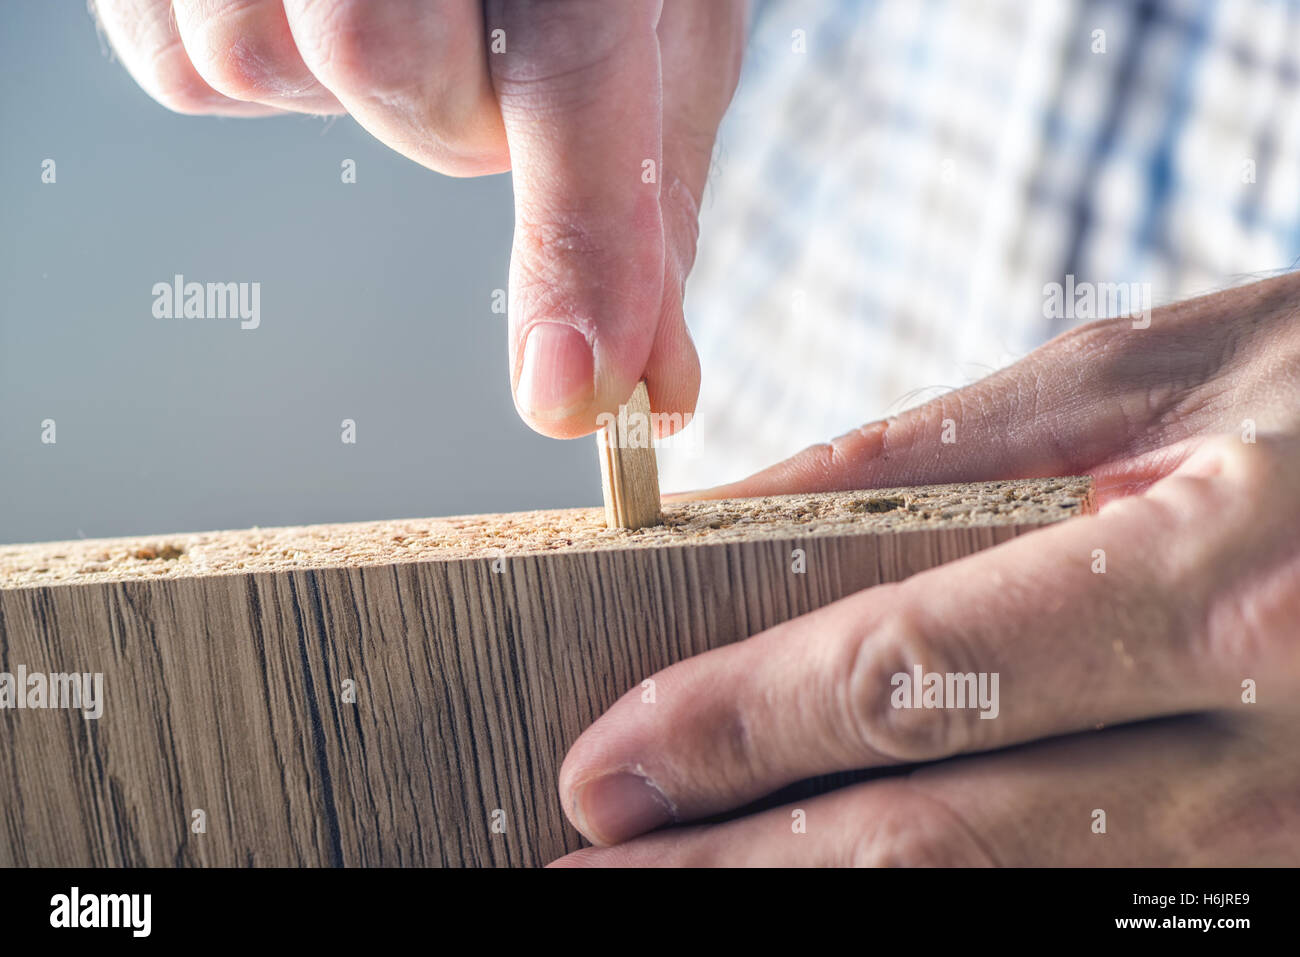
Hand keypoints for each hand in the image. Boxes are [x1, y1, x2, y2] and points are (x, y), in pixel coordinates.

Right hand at [94, 0, 744, 435]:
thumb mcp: (650, 37)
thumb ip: (643, 212)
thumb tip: (650, 385)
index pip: (565, 68)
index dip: (574, 236)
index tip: (568, 384)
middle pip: (381, 63)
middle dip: (447, 114)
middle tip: (483, 59)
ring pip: (252, 60)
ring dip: (342, 88)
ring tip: (402, 16)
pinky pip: (181, 66)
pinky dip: (258, 75)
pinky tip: (314, 15)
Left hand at [552, 272, 1299, 864]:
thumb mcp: (1154, 379)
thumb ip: (939, 460)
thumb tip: (745, 518)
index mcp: (1216, 580)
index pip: (910, 679)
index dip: (739, 732)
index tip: (609, 765)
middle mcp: (1266, 751)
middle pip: (940, 841)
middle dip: (744, 865)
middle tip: (604, 862)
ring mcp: (1286, 845)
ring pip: (1007, 905)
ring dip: (826, 900)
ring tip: (698, 886)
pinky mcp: (1283, 876)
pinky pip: (1094, 914)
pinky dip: (956, 907)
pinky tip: (861, 880)